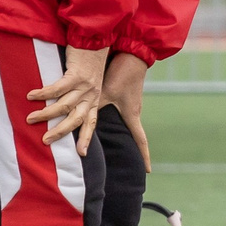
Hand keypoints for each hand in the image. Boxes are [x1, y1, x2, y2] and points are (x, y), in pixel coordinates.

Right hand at [25, 45, 109, 155]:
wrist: (96, 38)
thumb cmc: (88, 60)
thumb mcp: (88, 81)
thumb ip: (77, 95)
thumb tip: (60, 107)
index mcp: (94, 99)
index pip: (91, 123)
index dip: (85, 138)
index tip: (81, 154)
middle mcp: (91, 95)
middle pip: (75, 119)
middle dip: (60, 132)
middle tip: (45, 141)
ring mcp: (85, 85)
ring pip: (64, 105)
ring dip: (46, 114)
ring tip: (30, 119)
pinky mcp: (76, 74)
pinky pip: (58, 87)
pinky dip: (44, 93)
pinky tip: (30, 96)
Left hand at [103, 52, 152, 169]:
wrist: (132, 55)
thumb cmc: (121, 73)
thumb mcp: (106, 92)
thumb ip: (94, 106)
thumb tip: (77, 120)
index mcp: (132, 115)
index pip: (140, 140)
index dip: (144, 156)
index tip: (148, 171)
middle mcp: (134, 112)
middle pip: (136, 136)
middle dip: (137, 151)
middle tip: (138, 166)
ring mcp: (132, 105)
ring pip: (128, 126)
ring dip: (125, 136)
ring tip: (118, 146)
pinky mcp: (127, 97)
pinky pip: (122, 114)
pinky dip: (116, 121)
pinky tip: (108, 122)